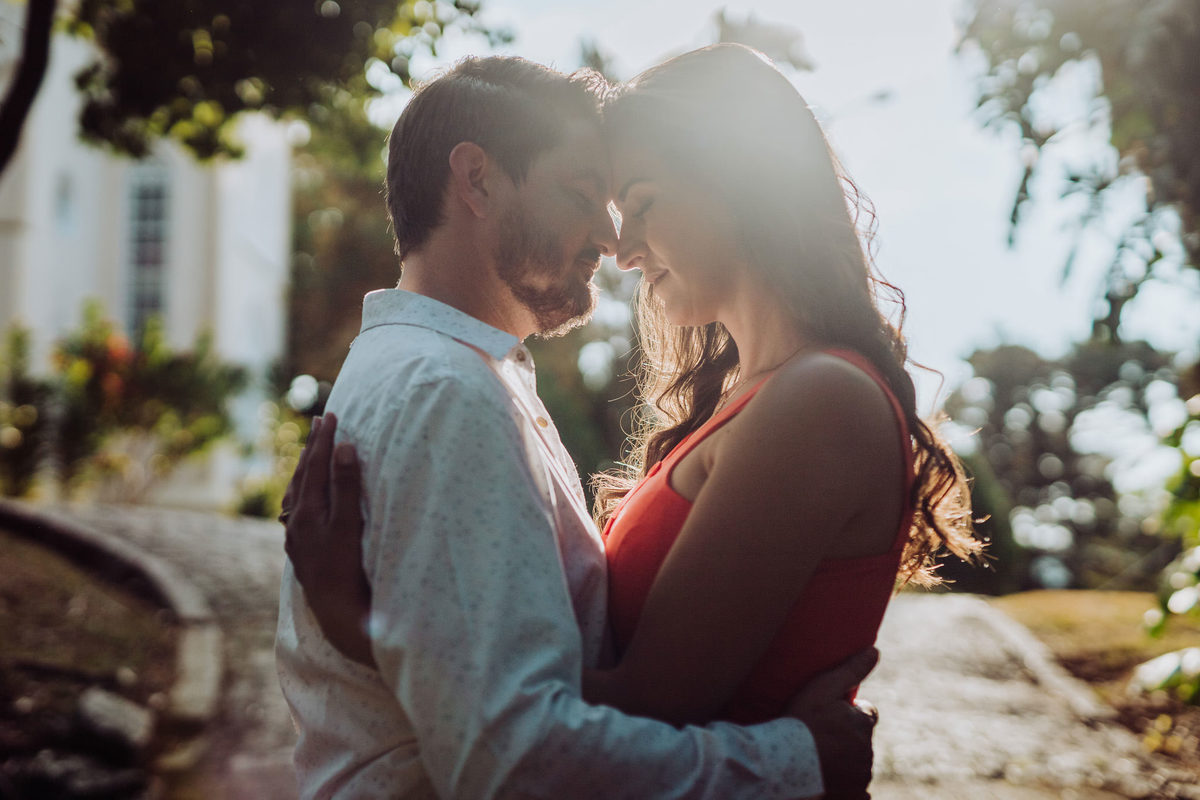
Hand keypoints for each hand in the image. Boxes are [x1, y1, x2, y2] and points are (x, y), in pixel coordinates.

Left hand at [282, 413, 375, 666]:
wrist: (339, 619)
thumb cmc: (350, 573)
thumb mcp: (350, 527)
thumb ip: (347, 487)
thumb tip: (343, 447)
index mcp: (308, 514)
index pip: (315, 466)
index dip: (324, 440)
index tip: (331, 415)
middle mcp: (297, 524)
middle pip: (303, 476)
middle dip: (313, 448)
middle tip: (321, 421)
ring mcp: (298, 539)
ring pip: (298, 494)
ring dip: (306, 468)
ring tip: (313, 450)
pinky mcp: (303, 553)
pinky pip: (298, 511)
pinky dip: (304, 492)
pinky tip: (306, 494)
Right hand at [786, 647, 878, 798]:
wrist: (785, 762)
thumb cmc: (802, 721)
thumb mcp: (823, 688)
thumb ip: (851, 670)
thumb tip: (875, 651)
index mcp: (863, 724)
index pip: (867, 714)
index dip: (851, 712)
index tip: (833, 713)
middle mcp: (867, 751)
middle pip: (860, 739)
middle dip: (847, 735)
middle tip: (820, 734)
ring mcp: (860, 775)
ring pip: (856, 763)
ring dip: (844, 758)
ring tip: (819, 755)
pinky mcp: (852, 795)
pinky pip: (856, 790)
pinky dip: (847, 784)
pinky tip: (831, 779)